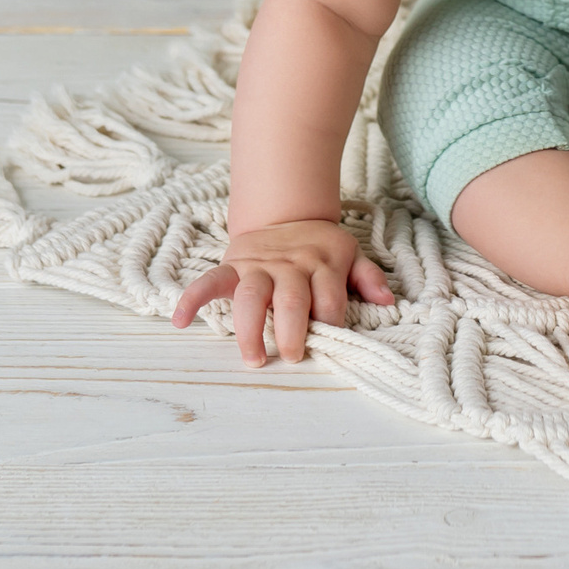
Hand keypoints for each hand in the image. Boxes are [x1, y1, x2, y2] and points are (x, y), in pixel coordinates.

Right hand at [171, 218, 395, 365]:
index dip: (330, 323)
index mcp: (322, 263)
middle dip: (293, 330)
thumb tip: (387, 301)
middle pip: (291, 299)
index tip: (328, 342)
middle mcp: (290, 265)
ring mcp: (258, 265)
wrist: (284, 211)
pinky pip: (210, 282)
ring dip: (250, 328)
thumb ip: (368, 277)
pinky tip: (181, 321)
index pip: (329, 299)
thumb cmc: (320, 246)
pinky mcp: (233, 266)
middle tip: (295, 356)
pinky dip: (193, 299)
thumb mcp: (350, 253)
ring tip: (254, 357)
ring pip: (251, 296)